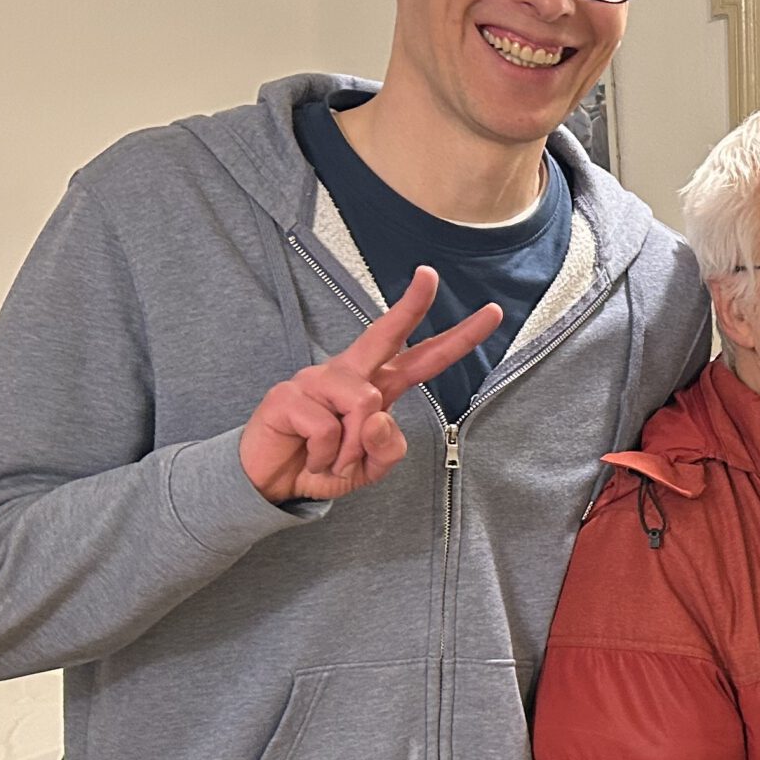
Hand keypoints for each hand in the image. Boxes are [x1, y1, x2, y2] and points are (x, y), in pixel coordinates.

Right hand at [239, 266, 501, 503]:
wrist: (270, 484)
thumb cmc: (320, 465)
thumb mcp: (368, 468)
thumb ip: (387, 449)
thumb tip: (377, 418)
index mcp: (375, 388)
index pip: (421, 358)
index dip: (456, 339)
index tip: (489, 313)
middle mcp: (349, 376)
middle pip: (384, 334)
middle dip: (411, 305)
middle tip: (430, 276)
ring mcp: (316, 381)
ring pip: (364, 403)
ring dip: (351, 447)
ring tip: (331, 458)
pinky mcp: (288, 395)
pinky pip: (328, 428)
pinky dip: (326, 455)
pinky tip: (309, 455)